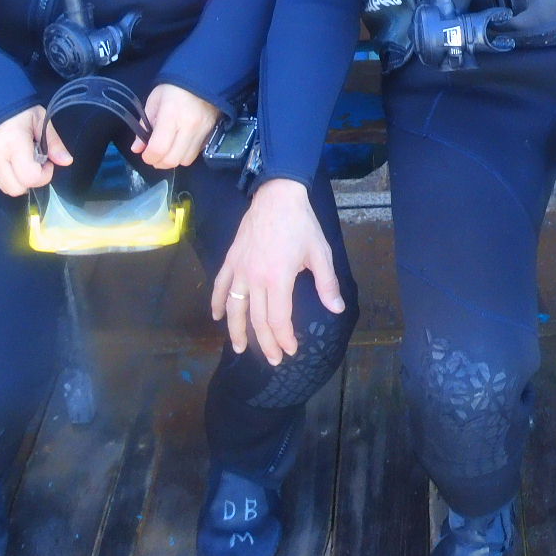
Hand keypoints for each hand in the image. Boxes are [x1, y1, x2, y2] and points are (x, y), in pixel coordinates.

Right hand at [0, 106, 70, 197]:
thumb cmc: (17, 108)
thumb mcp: (40, 119)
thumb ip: (54, 142)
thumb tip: (66, 161)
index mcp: (14, 143)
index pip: (29, 177)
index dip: (44, 176)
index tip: (47, 162)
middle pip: (16, 189)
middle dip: (31, 181)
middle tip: (36, 163)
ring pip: (5, 187)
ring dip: (18, 180)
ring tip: (23, 161)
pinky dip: (8, 176)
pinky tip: (13, 160)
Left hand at [135, 82, 220, 170]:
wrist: (202, 78)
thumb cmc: (173, 88)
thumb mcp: (154, 102)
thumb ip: (144, 126)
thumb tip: (137, 148)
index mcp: (171, 115)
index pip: (159, 148)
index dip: (149, 157)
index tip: (145, 154)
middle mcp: (189, 126)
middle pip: (173, 159)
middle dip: (160, 162)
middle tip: (154, 156)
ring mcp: (202, 132)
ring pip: (186, 160)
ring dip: (174, 160)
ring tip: (168, 152)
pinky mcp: (211, 134)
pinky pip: (197, 153)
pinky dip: (186, 154)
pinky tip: (180, 145)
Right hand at [212, 178, 346, 364]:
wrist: (277, 196)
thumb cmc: (301, 224)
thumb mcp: (320, 252)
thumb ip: (326, 283)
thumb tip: (336, 309)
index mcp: (278, 278)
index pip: (278, 318)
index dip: (283, 338)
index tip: (290, 351)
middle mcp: (255, 278)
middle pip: (257, 319)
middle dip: (265, 342)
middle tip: (273, 359)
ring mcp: (240, 269)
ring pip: (235, 308)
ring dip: (236, 331)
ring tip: (239, 349)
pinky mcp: (231, 259)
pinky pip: (221, 285)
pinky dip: (218, 303)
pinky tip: (218, 317)